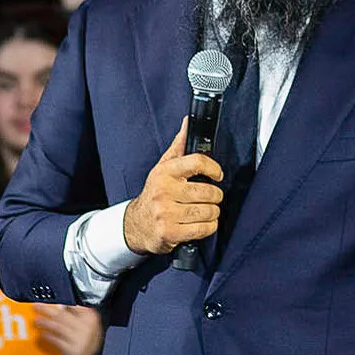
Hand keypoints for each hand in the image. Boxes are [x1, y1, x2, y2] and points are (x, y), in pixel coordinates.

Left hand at [35, 305, 103, 354]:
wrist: (93, 354)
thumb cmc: (87, 335)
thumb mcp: (87, 321)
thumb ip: (74, 312)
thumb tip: (57, 305)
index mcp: (90, 317)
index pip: (72, 306)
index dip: (57, 303)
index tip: (45, 301)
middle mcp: (86, 327)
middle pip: (63, 316)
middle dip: (47, 310)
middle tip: (36, 307)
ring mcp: (80, 339)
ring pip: (59, 327)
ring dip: (46, 323)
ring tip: (37, 320)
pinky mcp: (74, 351)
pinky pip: (58, 342)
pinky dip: (49, 337)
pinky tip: (42, 334)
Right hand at [122, 117, 223, 254]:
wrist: (136, 224)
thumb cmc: (155, 193)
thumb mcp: (163, 167)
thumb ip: (179, 146)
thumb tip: (187, 122)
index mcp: (164, 172)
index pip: (197, 162)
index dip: (213, 168)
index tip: (218, 175)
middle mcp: (163, 191)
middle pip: (208, 192)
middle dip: (215, 196)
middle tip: (211, 198)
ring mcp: (166, 213)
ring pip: (208, 211)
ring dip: (213, 213)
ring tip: (205, 211)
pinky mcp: (170, 233)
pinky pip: (204, 229)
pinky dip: (209, 227)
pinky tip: (202, 224)